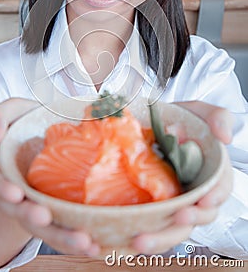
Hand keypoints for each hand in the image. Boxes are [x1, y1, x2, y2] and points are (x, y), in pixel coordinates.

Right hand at [0, 98, 99, 260]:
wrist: (49, 131)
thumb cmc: (27, 121)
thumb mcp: (9, 112)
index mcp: (0, 168)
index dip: (2, 189)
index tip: (15, 193)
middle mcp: (16, 190)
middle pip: (18, 210)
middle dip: (30, 216)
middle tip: (42, 217)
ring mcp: (38, 202)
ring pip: (44, 226)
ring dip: (60, 236)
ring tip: (80, 240)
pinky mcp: (59, 209)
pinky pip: (65, 227)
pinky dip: (77, 239)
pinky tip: (95, 246)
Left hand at [131, 100, 232, 253]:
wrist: (153, 120)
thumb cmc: (182, 119)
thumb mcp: (202, 112)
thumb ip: (218, 118)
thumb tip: (225, 137)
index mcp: (211, 173)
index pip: (220, 189)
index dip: (214, 197)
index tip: (204, 200)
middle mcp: (194, 192)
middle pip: (198, 217)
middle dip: (187, 222)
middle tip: (177, 218)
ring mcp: (174, 201)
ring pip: (174, 229)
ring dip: (161, 238)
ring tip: (141, 240)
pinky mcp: (152, 205)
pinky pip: (152, 226)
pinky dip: (143, 235)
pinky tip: (127, 240)